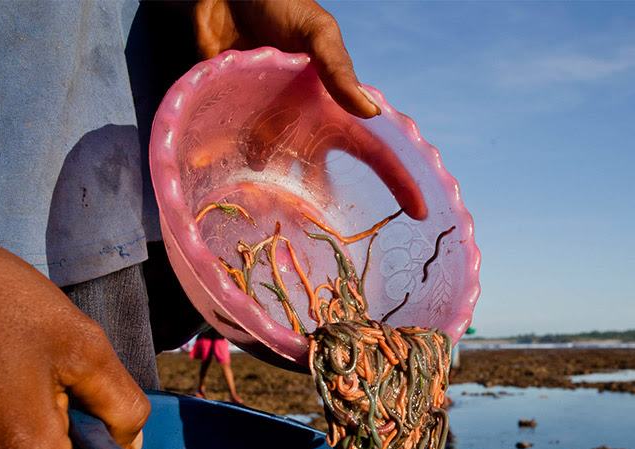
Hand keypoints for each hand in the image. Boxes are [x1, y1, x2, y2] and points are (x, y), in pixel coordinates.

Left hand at [191, 0, 426, 219]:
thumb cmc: (280, 5)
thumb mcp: (317, 31)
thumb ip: (338, 69)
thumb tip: (370, 111)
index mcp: (330, 113)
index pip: (372, 154)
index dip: (399, 183)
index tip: (420, 214)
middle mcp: (300, 130)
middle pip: (319, 184)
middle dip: (320, 212)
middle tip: (319, 240)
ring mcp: (263, 131)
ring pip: (271, 179)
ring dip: (266, 200)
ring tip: (265, 227)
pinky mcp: (225, 125)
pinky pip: (224, 157)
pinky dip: (218, 171)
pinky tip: (214, 188)